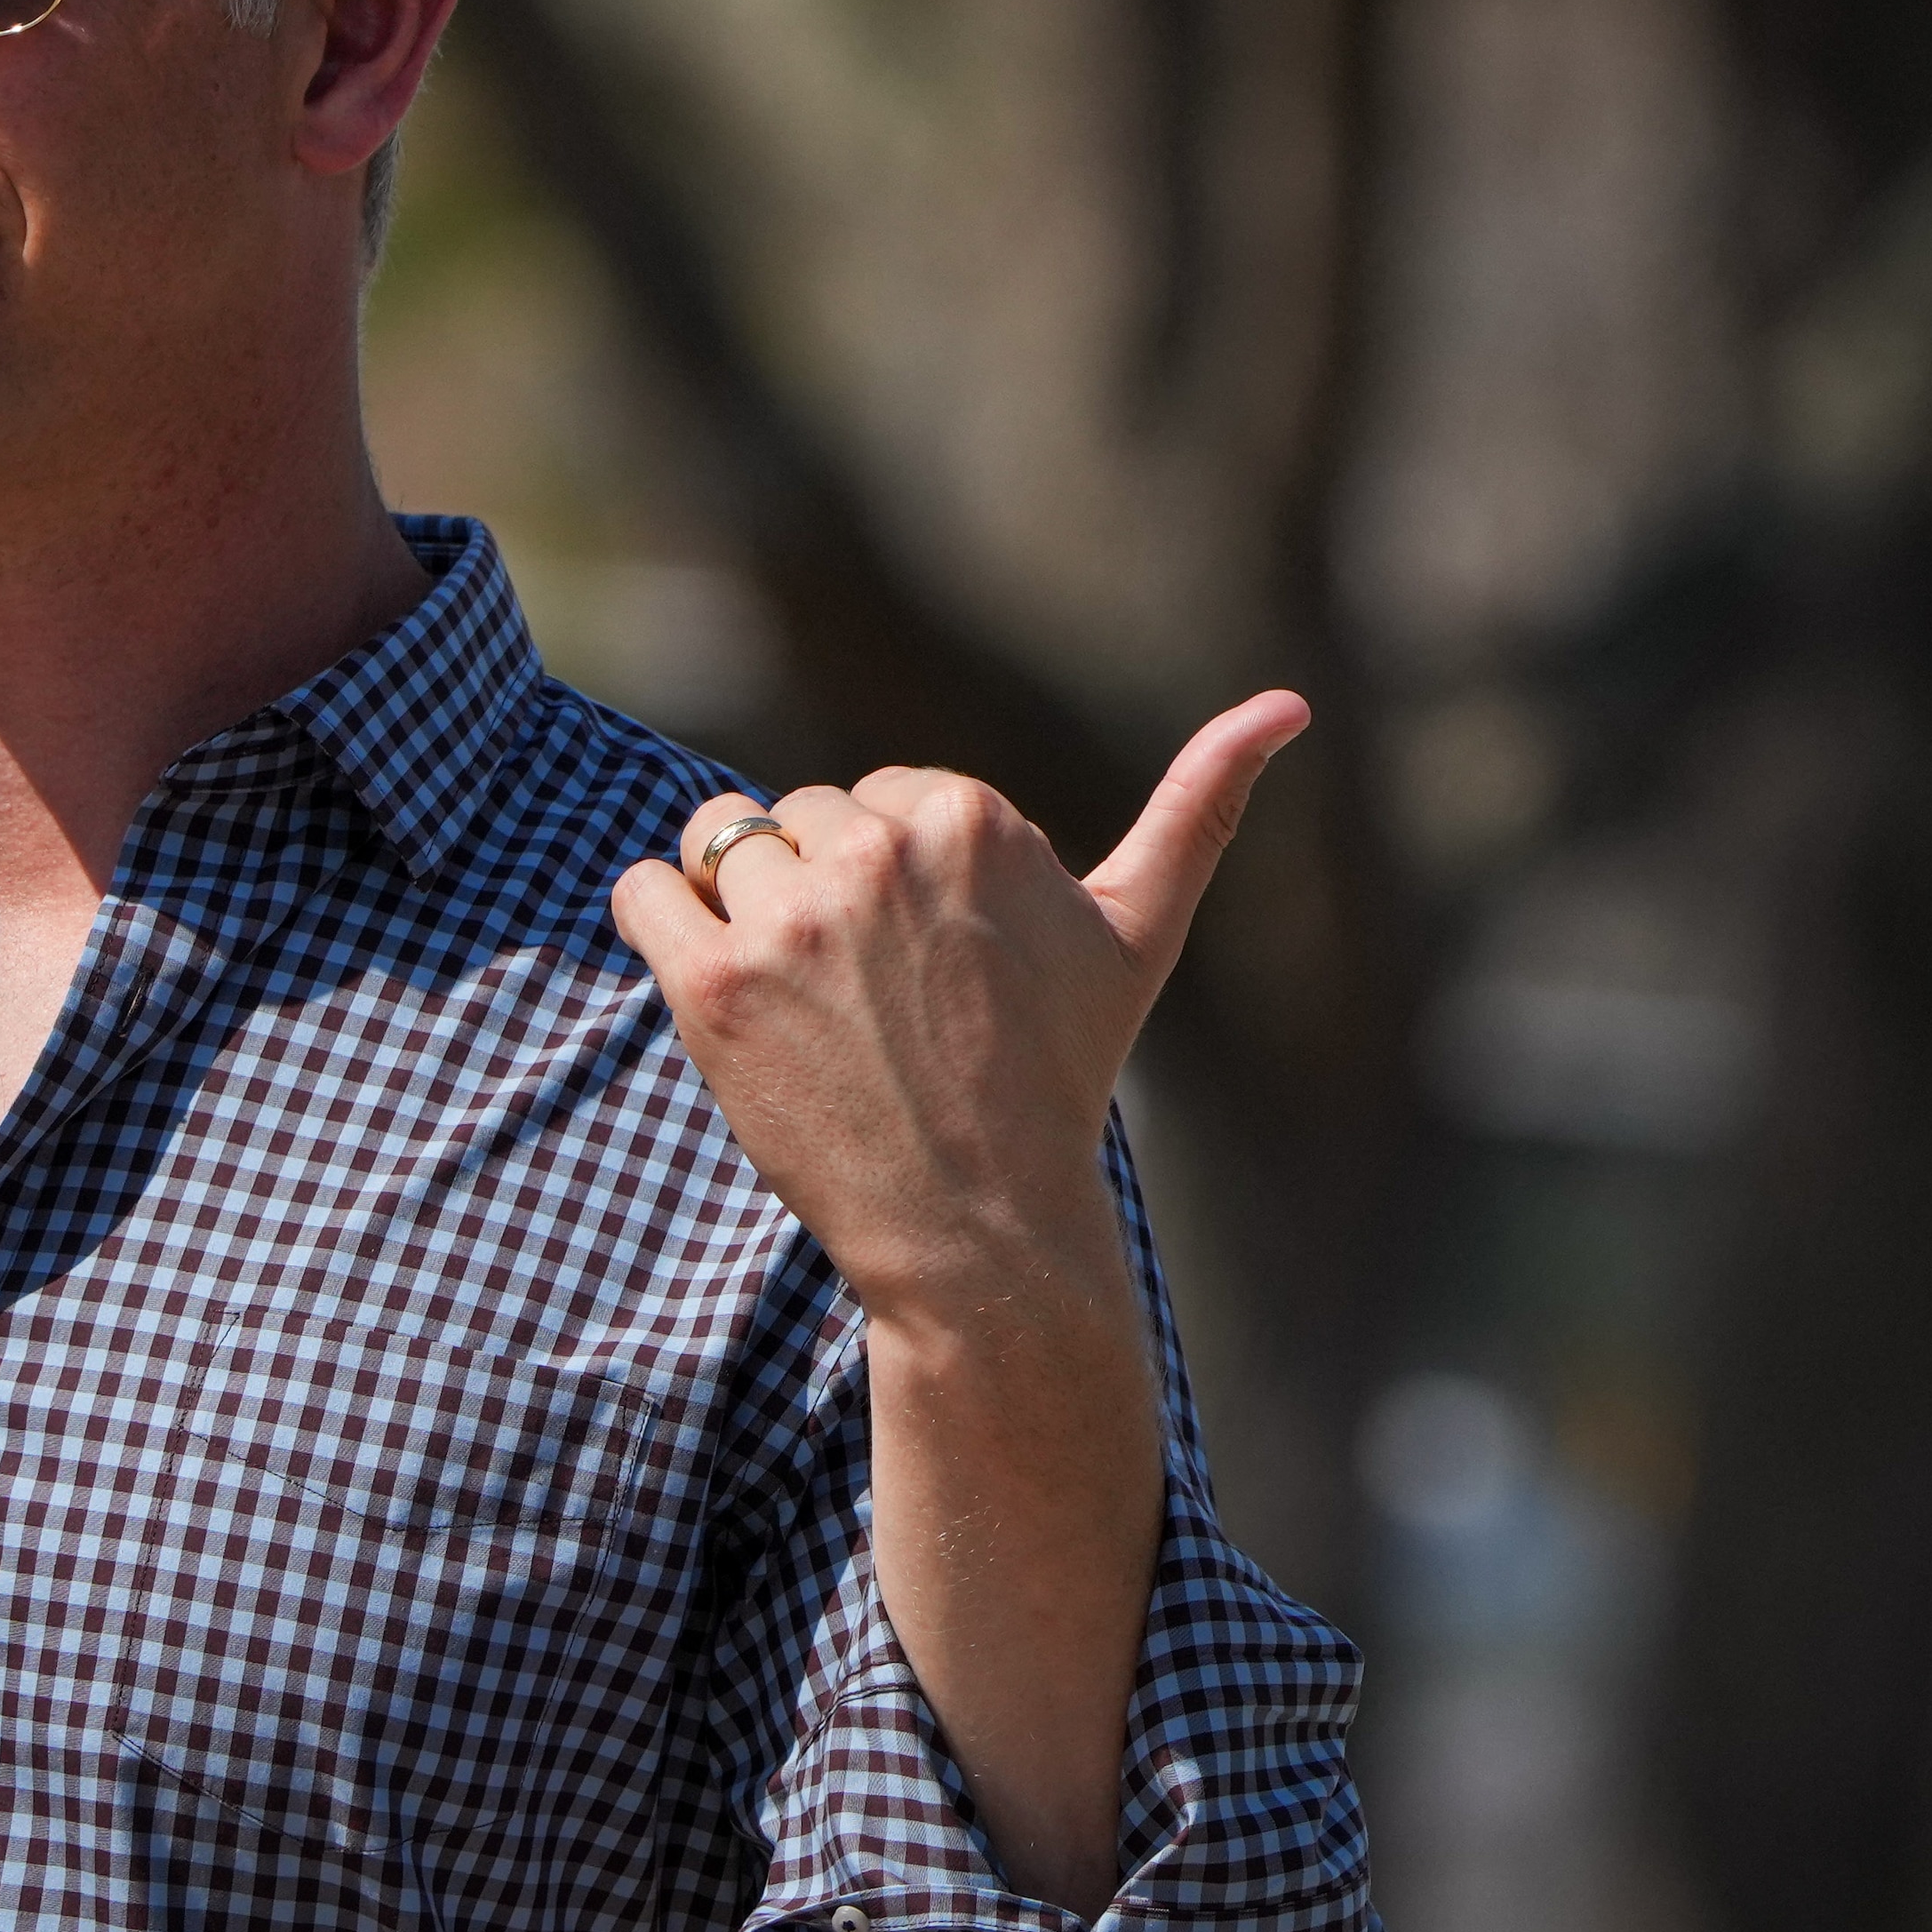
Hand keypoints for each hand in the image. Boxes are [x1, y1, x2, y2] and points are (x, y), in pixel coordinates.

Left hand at [605, 691, 1308, 1915]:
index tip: (941, 967)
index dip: (901, 883)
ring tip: (809, 1002)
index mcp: (969, 817)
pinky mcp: (713, 988)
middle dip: (827, 894)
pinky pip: (642, 890)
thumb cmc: (1059, 1078)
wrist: (980, 1228)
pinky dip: (659, 919)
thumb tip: (1289, 703)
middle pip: (799, 816)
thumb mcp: (1139, 935)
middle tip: (882, 1003)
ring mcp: (791, 920)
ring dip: (746, 909)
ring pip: (720, 843)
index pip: (878, 795)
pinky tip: (714, 979)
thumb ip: (1202, 805)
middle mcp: (877, 852)